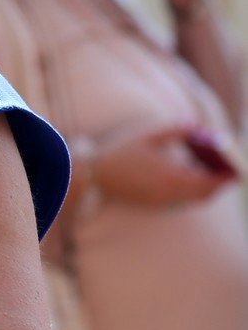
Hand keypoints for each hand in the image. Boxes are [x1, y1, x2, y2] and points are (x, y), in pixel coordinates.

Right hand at [93, 126, 230, 206]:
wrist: (96, 176)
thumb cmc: (122, 153)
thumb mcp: (150, 136)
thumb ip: (177, 130)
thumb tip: (197, 126)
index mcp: (172, 176)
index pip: (209, 182)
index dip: (225, 177)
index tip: (237, 170)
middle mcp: (170, 192)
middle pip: (205, 194)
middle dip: (219, 184)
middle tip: (228, 171)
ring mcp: (162, 201)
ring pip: (194, 199)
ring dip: (206, 188)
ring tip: (211, 172)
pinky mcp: (155, 203)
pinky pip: (182, 200)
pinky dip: (193, 191)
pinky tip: (190, 177)